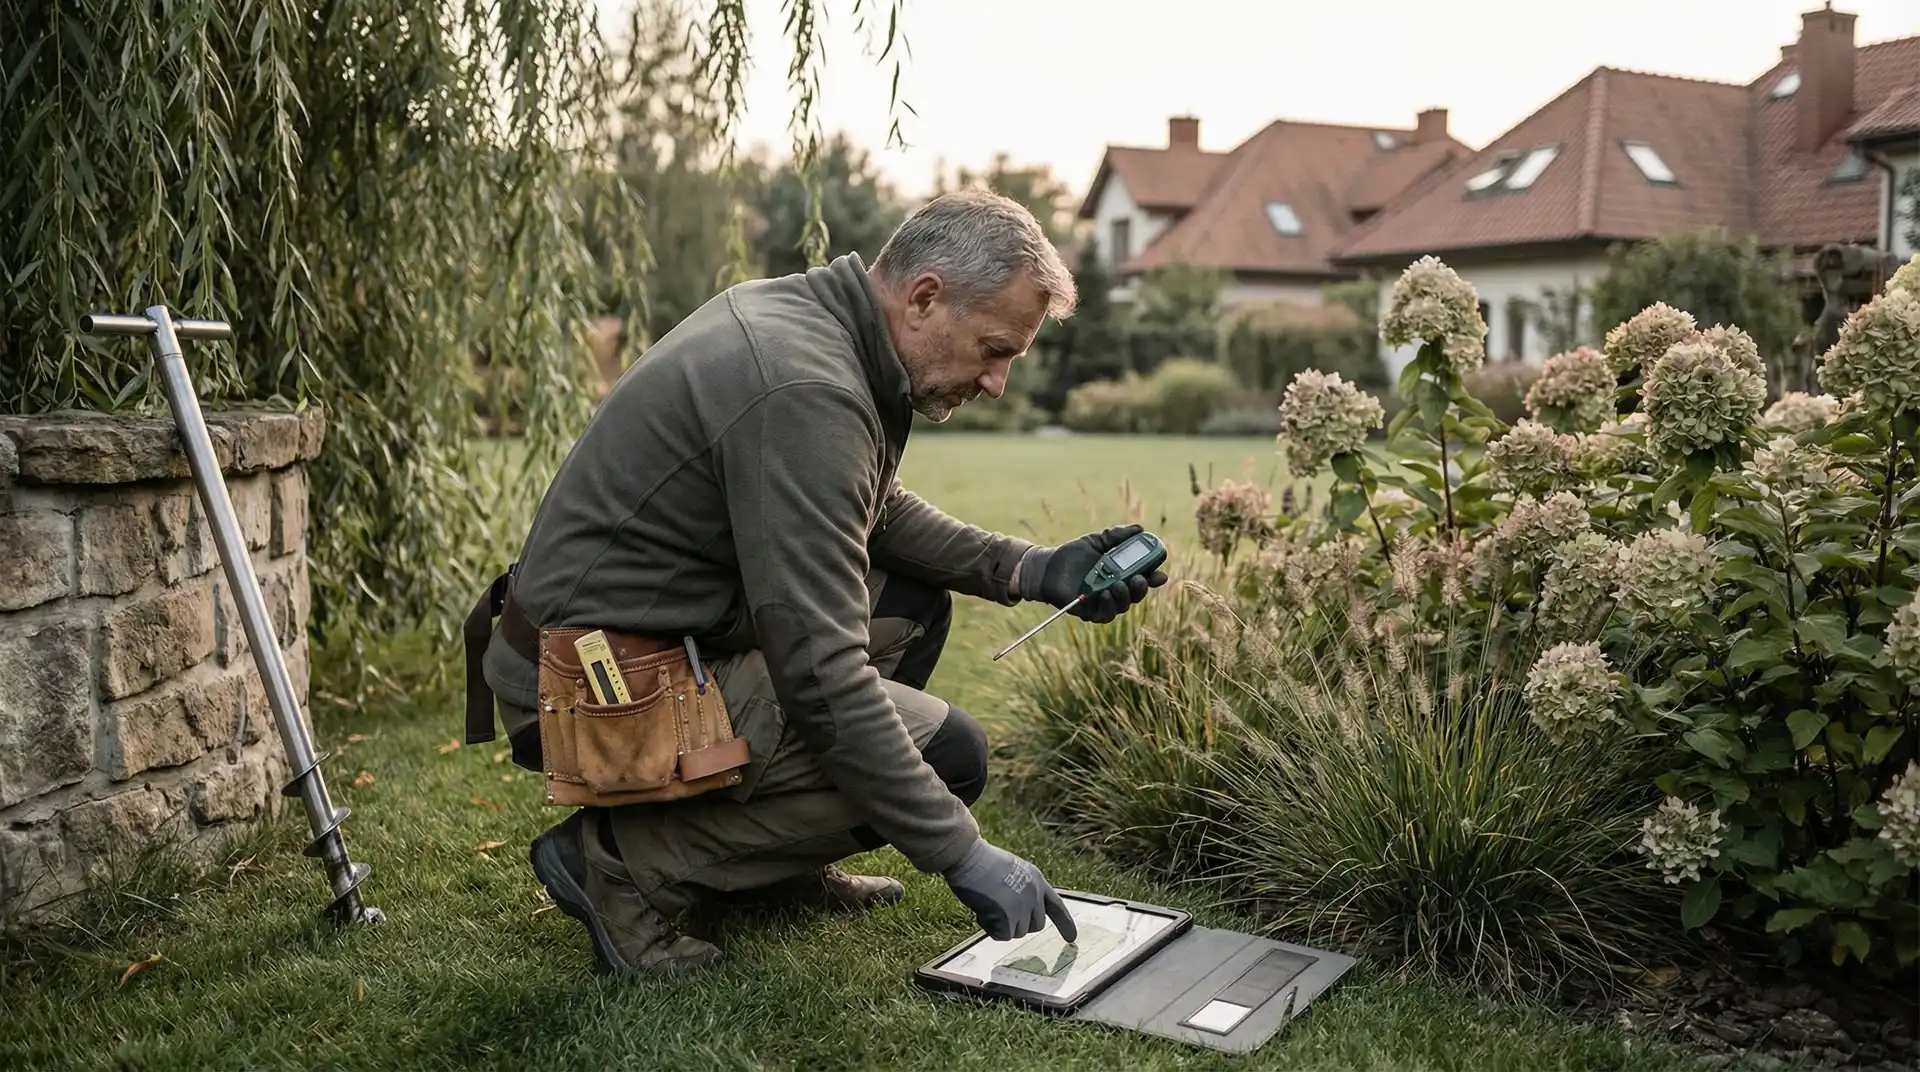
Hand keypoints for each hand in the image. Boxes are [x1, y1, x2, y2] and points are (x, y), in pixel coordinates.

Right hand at [942, 838, 1076, 942]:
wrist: (969, 858)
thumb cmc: (981, 862)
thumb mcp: (1011, 871)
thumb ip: (1021, 890)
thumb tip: (1017, 914)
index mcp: (1036, 880)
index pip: (1056, 905)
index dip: (1065, 923)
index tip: (1072, 939)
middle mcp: (1034, 894)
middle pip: (1036, 925)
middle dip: (1019, 924)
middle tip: (1000, 912)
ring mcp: (1023, 906)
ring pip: (1018, 932)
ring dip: (1002, 925)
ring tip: (988, 904)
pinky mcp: (1009, 917)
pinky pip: (1002, 935)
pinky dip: (991, 928)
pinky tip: (982, 911)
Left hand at [1018, 524, 1168, 622]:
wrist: (1048, 566)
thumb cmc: (1073, 555)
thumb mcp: (1096, 541)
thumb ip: (1116, 536)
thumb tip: (1139, 529)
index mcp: (1121, 573)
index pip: (1143, 577)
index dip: (1154, 578)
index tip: (1161, 574)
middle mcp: (1115, 590)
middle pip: (1136, 594)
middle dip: (1141, 588)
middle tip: (1139, 579)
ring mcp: (1103, 602)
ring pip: (1122, 606)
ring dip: (1125, 597)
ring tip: (1119, 584)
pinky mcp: (1089, 612)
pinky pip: (1104, 614)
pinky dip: (1108, 606)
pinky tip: (1106, 594)